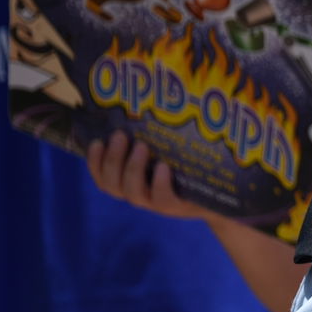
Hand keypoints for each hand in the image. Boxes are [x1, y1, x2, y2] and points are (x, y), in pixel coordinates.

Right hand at [87, 130, 208, 220]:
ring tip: (142, 146)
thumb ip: (148, 136)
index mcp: (129, 181)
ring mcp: (155, 202)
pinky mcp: (175, 206)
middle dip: (113, 159)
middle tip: (120, 135)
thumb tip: (139, 105)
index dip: (95, 162)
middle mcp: (138, 193)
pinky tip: (163, 166)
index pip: (102, 177)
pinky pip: (161, 198)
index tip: (98, 141)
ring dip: (133, 168)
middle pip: (112, 184)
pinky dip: (159, 182)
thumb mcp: (164, 150)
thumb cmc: (185, 166)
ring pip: (132, 192)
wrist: (216, 194)